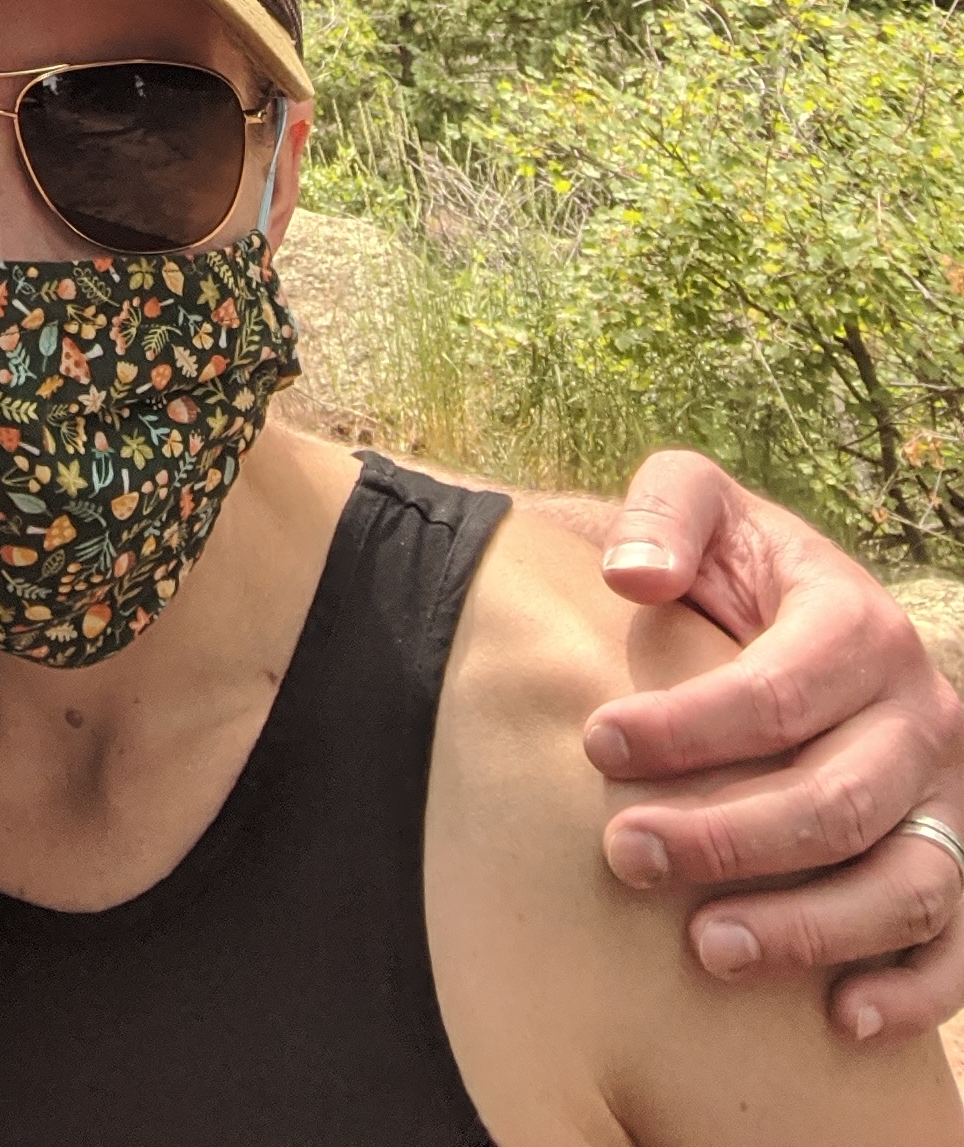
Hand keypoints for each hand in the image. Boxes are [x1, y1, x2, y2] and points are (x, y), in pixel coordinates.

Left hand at [581, 449, 963, 1044]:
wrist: (790, 608)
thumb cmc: (731, 566)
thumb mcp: (698, 503)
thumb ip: (664, 513)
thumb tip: (633, 577)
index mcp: (859, 625)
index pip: (775, 693)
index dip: (683, 728)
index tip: (594, 745)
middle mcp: (921, 715)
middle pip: (834, 801)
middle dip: (724, 839)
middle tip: (626, 856)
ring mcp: (947, 798)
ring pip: (906, 885)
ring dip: (809, 930)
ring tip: (705, 949)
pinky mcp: (954, 859)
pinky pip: (956, 944)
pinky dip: (912, 992)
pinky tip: (840, 1018)